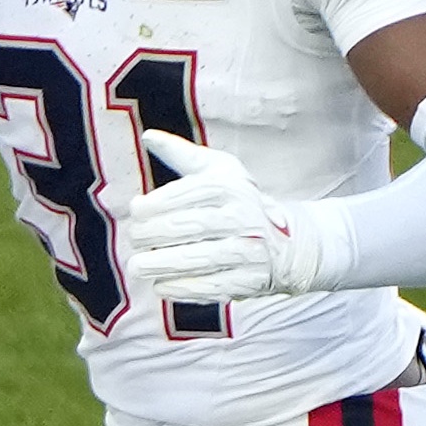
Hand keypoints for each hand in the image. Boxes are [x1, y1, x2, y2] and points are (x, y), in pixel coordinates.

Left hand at [128, 131, 351, 303]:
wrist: (291, 243)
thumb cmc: (240, 202)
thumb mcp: (220, 171)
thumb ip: (182, 154)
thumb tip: (148, 136)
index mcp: (230, 188)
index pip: (186, 194)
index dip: (154, 204)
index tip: (135, 211)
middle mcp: (241, 218)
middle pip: (187, 227)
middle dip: (152, 235)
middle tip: (135, 240)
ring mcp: (248, 251)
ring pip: (197, 258)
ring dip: (161, 264)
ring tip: (137, 267)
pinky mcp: (249, 280)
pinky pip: (210, 286)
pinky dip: (182, 288)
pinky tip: (160, 285)